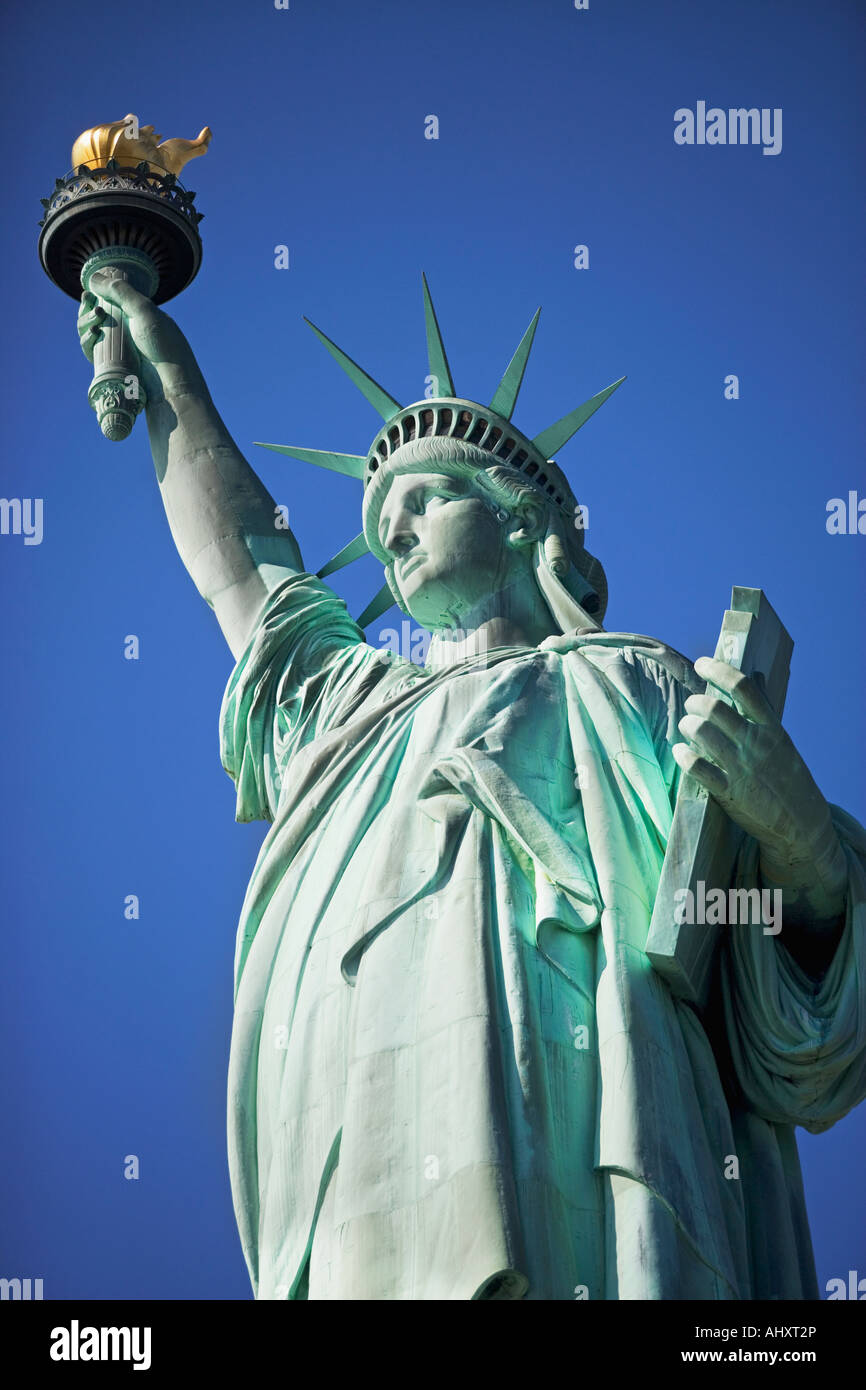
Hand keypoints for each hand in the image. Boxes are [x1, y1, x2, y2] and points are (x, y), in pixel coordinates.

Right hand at [77, 271, 200, 401]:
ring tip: (94, 323)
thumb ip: (120, 291)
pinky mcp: (112, 366)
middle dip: (87, 310)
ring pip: (91, 333)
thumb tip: (93, 278)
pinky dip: (87, 342)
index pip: (109, 302)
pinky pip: (92, 352)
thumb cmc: (163, 344)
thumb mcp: (144, 310)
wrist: (169, 381)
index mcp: (137, 315)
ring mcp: (118, 349)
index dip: (95, 297)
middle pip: (95, 317)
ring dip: (85, 323)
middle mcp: (126, 331)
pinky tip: (92, 336)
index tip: (87, 294)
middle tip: (91, 306)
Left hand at [673, 656, 846, 923]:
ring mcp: (741, 768)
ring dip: (687, 725)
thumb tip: (754, 676)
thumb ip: (763, 711)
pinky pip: (696, 767)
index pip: (743, 687)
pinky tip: (680, 751)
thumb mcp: (781, 740)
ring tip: (686, 726)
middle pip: (715, 708)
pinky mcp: (728, 792)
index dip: (718, 670)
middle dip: (695, 702)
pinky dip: (683, 755)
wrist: (800, 822)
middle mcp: (756, 744)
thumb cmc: (787, 776)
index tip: (702, 663)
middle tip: (691, 705)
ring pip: (701, 732)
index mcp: (771, 728)